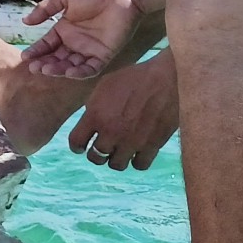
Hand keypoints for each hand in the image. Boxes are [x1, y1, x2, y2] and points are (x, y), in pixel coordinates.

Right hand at [22, 0, 145, 77]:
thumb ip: (45, 9)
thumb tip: (25, 21)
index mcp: (65, 29)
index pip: (47, 44)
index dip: (36, 51)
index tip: (25, 57)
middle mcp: (75, 42)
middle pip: (57, 58)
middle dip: (45, 64)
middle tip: (35, 68)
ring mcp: (89, 50)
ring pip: (71, 66)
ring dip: (59, 70)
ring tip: (47, 70)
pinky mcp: (104, 55)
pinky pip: (91, 68)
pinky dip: (80, 73)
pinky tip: (69, 72)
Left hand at [66, 56, 179, 171]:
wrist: (167, 79)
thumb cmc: (134, 78)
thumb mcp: (104, 86)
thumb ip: (94, 106)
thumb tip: (90, 121)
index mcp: (95, 115)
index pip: (76, 142)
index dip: (76, 146)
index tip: (80, 147)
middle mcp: (111, 132)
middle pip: (95, 157)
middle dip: (96, 154)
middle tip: (101, 148)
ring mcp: (132, 142)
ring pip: (116, 165)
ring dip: (115, 158)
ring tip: (119, 151)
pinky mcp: (152, 146)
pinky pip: (139, 165)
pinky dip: (137, 161)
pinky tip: (137, 152)